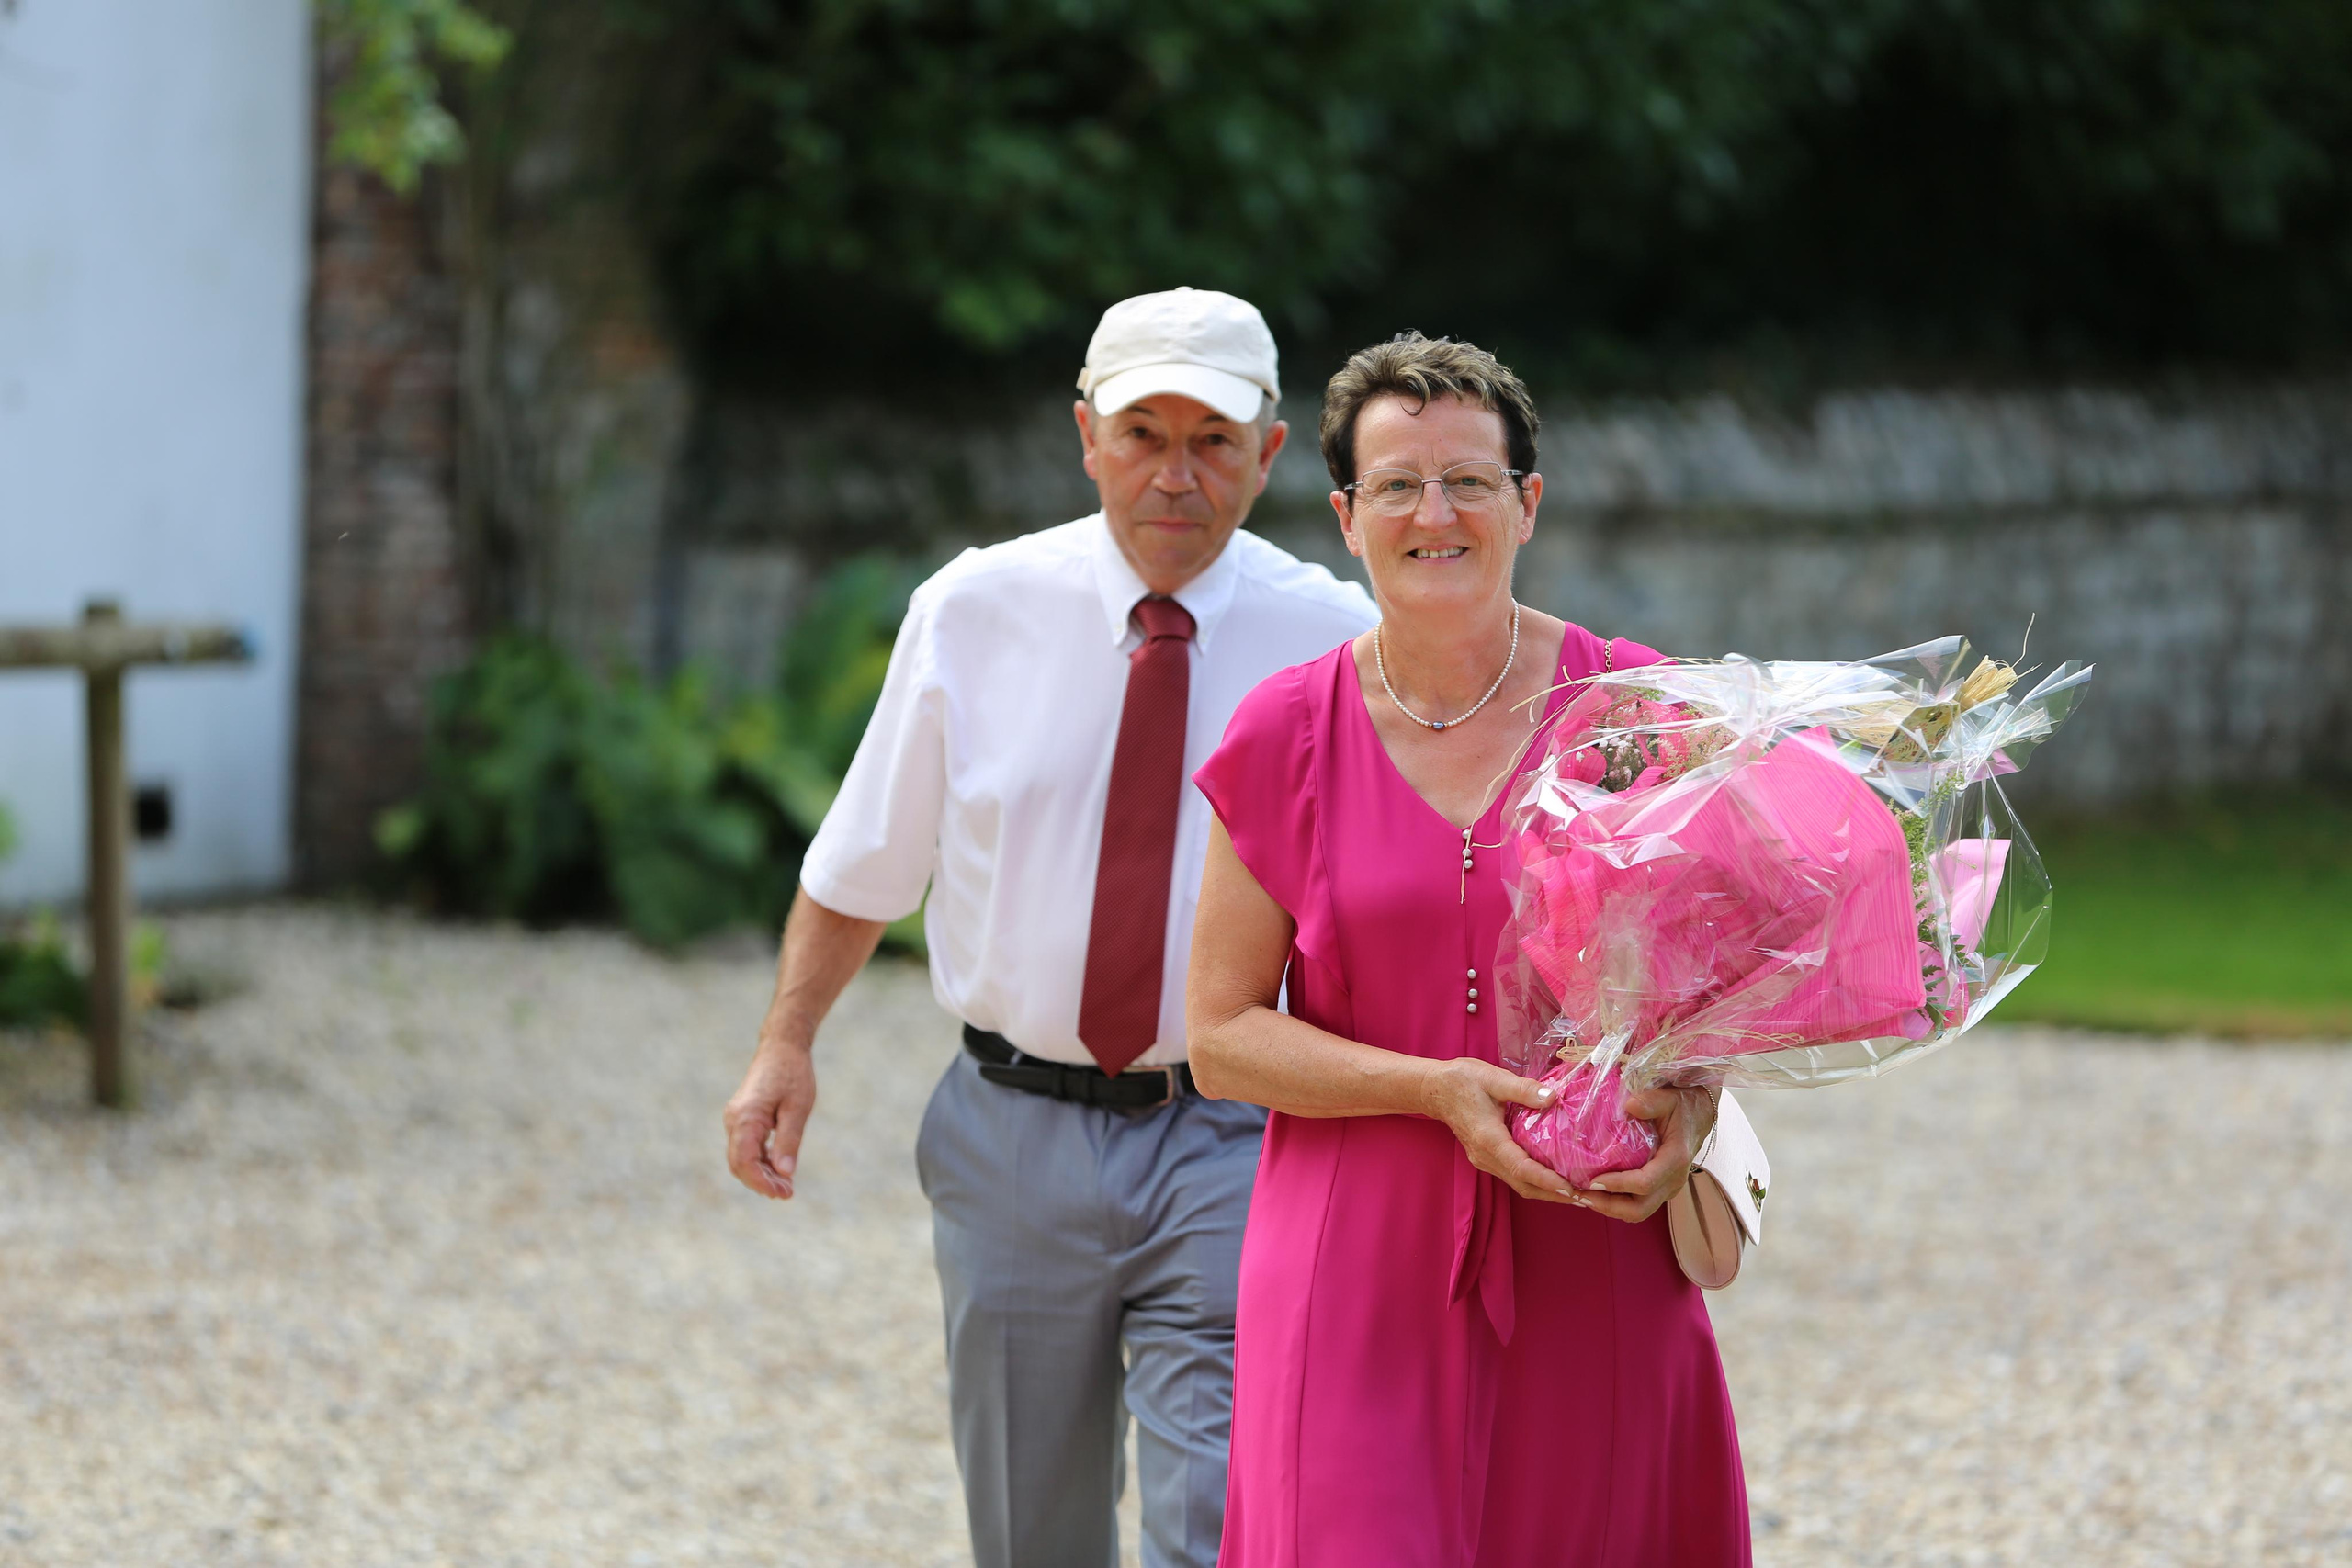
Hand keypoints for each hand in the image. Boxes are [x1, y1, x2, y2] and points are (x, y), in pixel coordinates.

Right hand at [723, 1042, 817, 1199]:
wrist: (782, 1046)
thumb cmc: (793, 1073)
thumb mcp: (798, 1107)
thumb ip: (789, 1140)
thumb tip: (785, 1173)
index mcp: (745, 1117)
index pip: (744, 1161)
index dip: (761, 1182)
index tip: (783, 1193)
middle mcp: (734, 1120)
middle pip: (739, 1164)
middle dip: (761, 1182)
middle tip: (787, 1194)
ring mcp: (736, 1119)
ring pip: (742, 1158)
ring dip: (761, 1174)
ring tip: (786, 1186)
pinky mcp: (742, 1119)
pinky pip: (746, 1147)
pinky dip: (760, 1161)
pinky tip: (779, 1170)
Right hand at [1420, 1058, 1586, 1205]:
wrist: (1434, 1089)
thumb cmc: (1461, 1080)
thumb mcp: (1493, 1078)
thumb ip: (1523, 1089)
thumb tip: (1553, 1097)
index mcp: (1488, 1139)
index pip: (1521, 1167)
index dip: (1546, 1180)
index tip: (1571, 1188)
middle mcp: (1486, 1156)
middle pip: (1524, 1185)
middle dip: (1555, 1194)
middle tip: (1586, 1198)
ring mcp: (1485, 1160)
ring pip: (1520, 1184)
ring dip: (1548, 1191)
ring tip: (1578, 1192)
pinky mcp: (1487, 1157)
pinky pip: (1515, 1176)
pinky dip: (1537, 1181)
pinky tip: (1555, 1176)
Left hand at [1580, 1083, 1718, 1223]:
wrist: (1699, 1116)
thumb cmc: (1682, 1106)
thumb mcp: (1668, 1098)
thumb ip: (1651, 1101)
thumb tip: (1629, 1105)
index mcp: (1675, 1159)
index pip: (1645, 1183)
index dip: (1617, 1185)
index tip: (1592, 1180)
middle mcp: (1673, 1180)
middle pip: (1640, 1208)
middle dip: (1608, 1206)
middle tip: (1580, 1195)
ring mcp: (1668, 1187)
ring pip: (1638, 1212)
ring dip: (1609, 1208)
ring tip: (1582, 1196)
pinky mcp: (1661, 1189)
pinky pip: (1639, 1204)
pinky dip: (1616, 1203)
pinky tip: (1596, 1192)